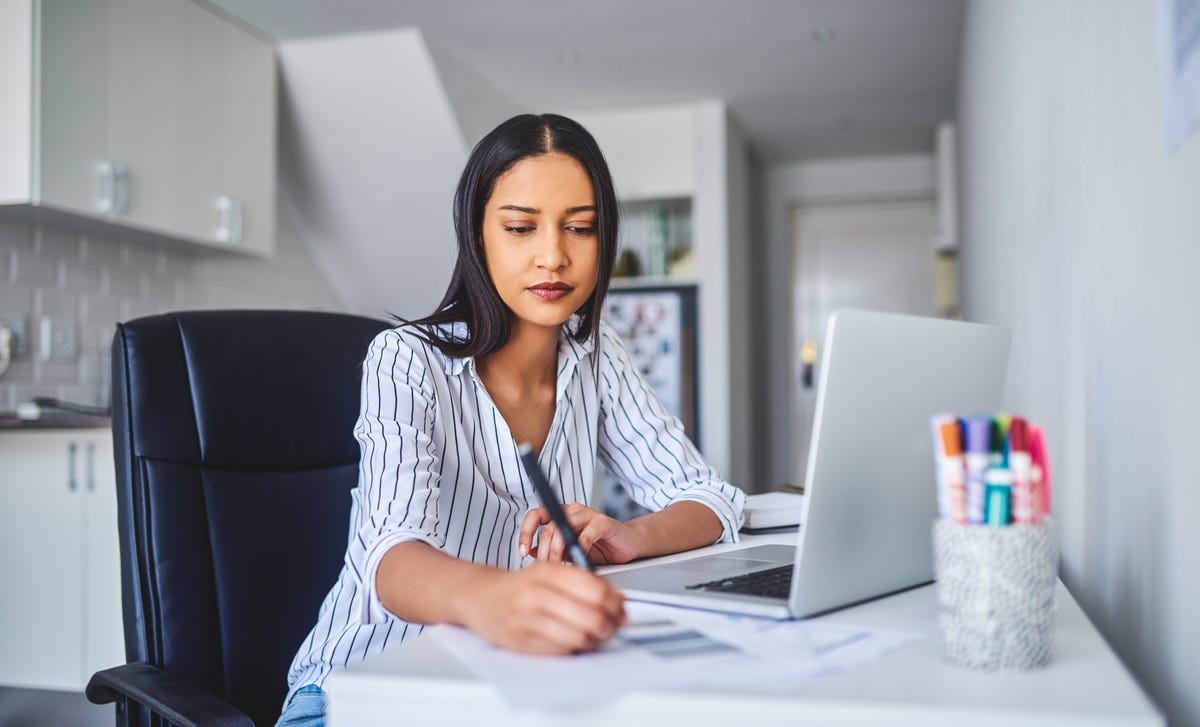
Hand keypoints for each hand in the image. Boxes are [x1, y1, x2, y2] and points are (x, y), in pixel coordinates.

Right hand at [462, 562, 626, 653]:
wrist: (478, 596)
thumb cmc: (518, 586)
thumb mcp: (548, 572)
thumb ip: (583, 582)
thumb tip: (619, 599)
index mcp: (547, 572)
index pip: (595, 589)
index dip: (615, 603)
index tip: (621, 610)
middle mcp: (536, 594)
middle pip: (591, 616)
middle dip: (610, 626)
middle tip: (612, 627)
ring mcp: (527, 619)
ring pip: (579, 636)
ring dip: (594, 640)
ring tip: (595, 636)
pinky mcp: (521, 641)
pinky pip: (560, 650)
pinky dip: (575, 648)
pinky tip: (575, 642)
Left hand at [518, 504, 642, 564]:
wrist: (628, 546)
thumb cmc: (600, 548)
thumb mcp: (570, 552)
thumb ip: (552, 549)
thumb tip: (530, 552)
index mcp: (561, 515)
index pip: (535, 516)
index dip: (526, 532)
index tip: (522, 552)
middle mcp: (572, 511)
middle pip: (548, 526)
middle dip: (544, 551)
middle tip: (546, 568)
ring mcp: (587, 514)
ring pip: (563, 528)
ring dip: (558, 550)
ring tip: (560, 566)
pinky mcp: (603, 522)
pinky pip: (586, 535)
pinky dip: (580, 551)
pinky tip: (580, 563)